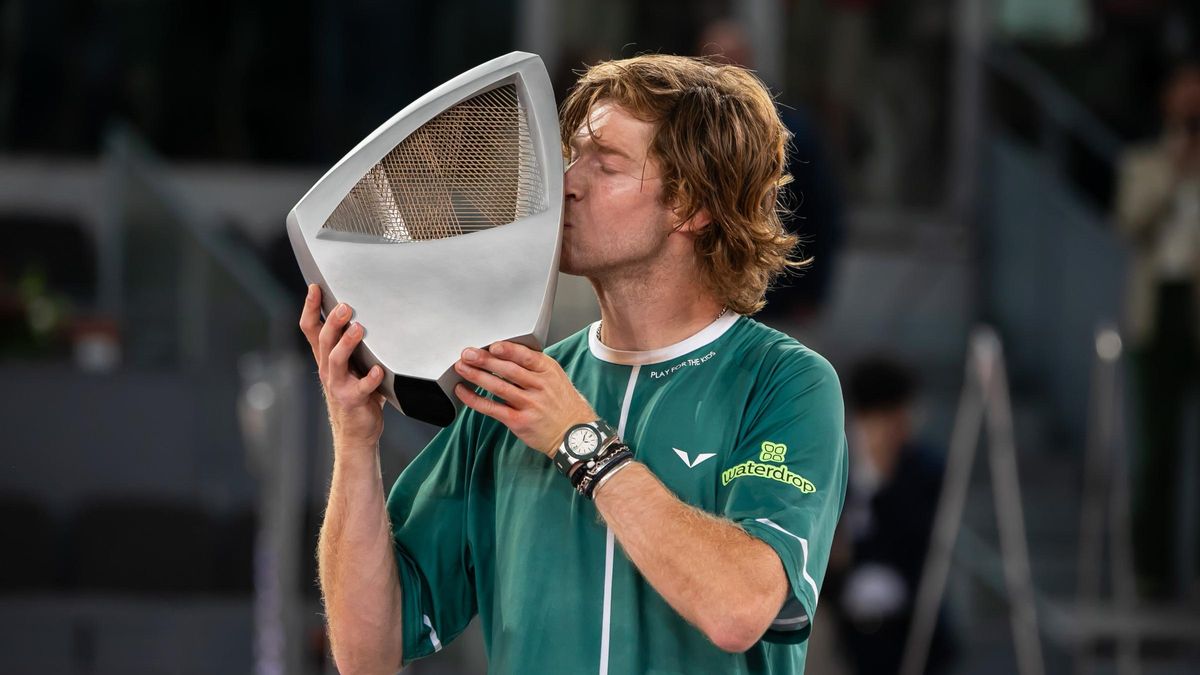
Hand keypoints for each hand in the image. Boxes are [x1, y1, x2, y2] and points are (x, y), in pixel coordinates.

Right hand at [298, 284, 386, 450]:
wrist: (356, 432)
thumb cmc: (359, 393)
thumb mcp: (354, 365)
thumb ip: (357, 345)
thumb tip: (372, 314)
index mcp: (326, 358)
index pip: (311, 329)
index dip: (311, 308)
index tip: (315, 287)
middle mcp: (328, 369)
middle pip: (323, 340)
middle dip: (333, 321)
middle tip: (345, 306)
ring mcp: (338, 385)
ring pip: (336, 360)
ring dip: (347, 344)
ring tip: (358, 329)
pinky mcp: (352, 400)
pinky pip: (360, 387)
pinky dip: (370, 378)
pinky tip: (379, 371)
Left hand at [452, 341, 595, 456]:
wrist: (575, 435)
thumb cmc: (564, 406)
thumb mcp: (557, 379)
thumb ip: (536, 367)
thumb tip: (508, 354)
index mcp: (549, 372)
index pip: (526, 356)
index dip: (507, 350)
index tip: (492, 345)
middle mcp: (540, 386)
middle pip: (508, 369)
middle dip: (485, 360)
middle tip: (468, 353)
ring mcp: (530, 404)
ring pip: (498, 386)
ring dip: (477, 376)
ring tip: (462, 368)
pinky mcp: (519, 421)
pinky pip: (493, 408)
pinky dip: (476, 399)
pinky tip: (464, 392)